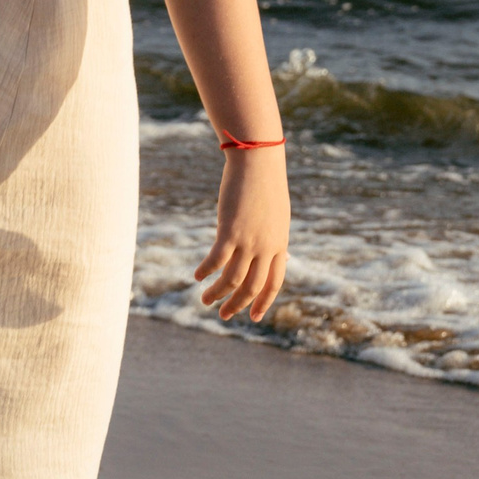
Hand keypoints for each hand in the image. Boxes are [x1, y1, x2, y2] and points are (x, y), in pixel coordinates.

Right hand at [195, 146, 289, 320]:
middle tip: (223, 315)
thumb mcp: (276, 215)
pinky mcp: (231, 231)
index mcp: (279, 244)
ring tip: (205, 301)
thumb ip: (273, 237)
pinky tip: (198, 276)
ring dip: (218, 294)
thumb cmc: (266, 183)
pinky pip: (216, 261)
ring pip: (232, 280)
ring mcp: (249, 241)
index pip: (274, 283)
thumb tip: (272, 252)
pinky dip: (206, 271)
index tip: (255, 317)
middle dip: (237, 305)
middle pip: (252, 287)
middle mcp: (266, 247)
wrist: (258, 161)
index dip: (263, 302)